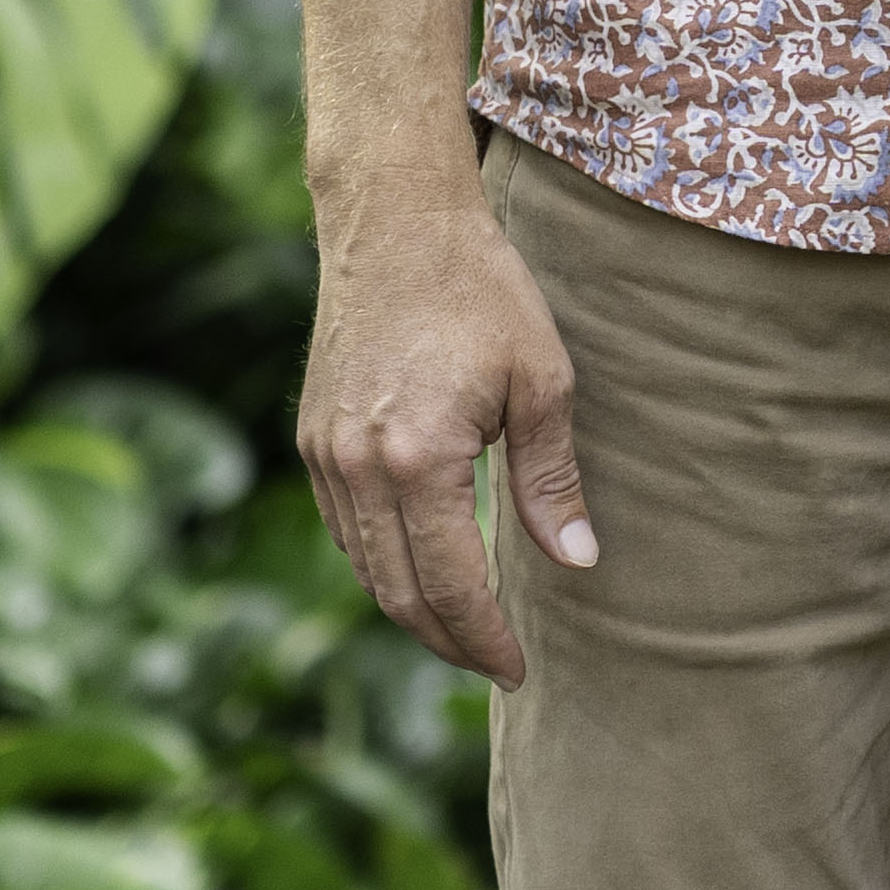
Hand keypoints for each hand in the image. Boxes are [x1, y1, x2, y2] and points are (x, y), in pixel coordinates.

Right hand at [296, 178, 589, 685]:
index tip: (519, 669)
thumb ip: (552, 479)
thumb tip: (578, 562)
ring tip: (465, 629)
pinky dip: (381, 566)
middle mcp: (356, 469)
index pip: (452, 586)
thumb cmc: (481, 289)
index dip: (486, 638)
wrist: (394, 220)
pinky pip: (345, 531)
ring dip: (412, 611)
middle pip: (398, 595)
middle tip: (495, 663)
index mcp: (416, 460)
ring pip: (364, 569)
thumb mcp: (541, 379)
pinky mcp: (311, 439)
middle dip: (449, 642)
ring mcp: (323, 456)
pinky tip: (421, 569)